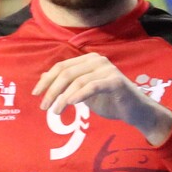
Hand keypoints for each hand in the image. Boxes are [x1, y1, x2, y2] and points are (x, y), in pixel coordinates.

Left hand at [32, 52, 171, 144]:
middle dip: (52, 90)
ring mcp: (107, 69)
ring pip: (77, 81)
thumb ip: (69, 84)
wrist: (135, 111)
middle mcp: (97, 60)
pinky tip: (70, 104)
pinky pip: (92, 86)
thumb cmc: (110, 100)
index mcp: (88, 60)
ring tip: (55, 111)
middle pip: (66, 72)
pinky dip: (79, 95)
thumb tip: (44, 78)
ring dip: (63, 98)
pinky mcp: (115, 81)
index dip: (47, 80)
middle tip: (43, 106)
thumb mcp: (84, 92)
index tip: (35, 93)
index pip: (61, 66)